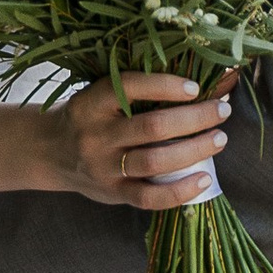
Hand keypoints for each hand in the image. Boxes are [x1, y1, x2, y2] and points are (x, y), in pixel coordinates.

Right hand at [42, 73, 231, 209]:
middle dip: (194, 118)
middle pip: (152, 127)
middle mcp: (95, 135)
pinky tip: (204, 179)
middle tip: (221, 111)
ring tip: (219, 139)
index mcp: (92, 102)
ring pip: (154, 161)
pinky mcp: (112, 193)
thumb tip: (212, 75)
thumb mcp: (103, 95)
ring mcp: (103, 168)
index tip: (196, 87)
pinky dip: (180, 190)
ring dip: (194, 150)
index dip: (166, 86)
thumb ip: (142, 88)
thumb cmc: (92, 116)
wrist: (50, 152)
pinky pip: (149, 197)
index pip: (130, 87)